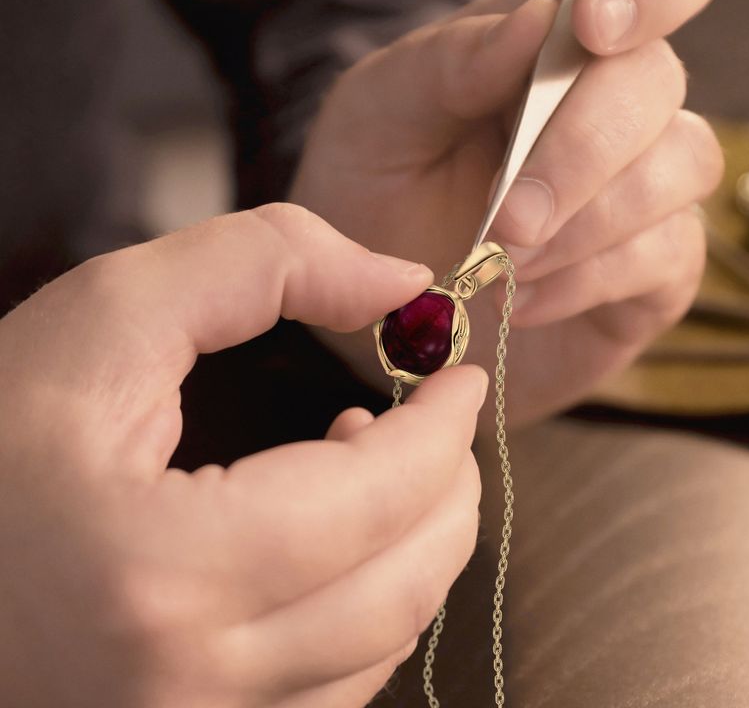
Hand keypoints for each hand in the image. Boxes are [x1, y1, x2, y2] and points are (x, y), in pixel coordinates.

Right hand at [0, 204, 487, 707]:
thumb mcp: (106, 318)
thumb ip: (262, 265)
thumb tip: (396, 282)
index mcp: (159, 572)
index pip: (372, 499)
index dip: (439, 429)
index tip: (459, 380)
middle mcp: (185, 687)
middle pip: (398, 588)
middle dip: (447, 487)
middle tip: (441, 421)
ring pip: (381, 644)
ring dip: (414, 542)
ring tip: (380, 465)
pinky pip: (336, 685)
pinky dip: (370, 603)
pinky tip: (335, 542)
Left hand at [290, 0, 723, 425]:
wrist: (379, 295)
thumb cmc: (379, 187)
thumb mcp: (382, 114)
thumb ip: (450, 61)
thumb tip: (538, 21)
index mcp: (551, 44)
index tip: (590, 28)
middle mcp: (611, 107)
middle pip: (656, 83)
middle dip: (579, 150)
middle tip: (505, 218)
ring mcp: (641, 188)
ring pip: (683, 167)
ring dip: (586, 224)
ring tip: (501, 267)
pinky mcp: (651, 268)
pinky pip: (666, 257)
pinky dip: (586, 282)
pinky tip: (519, 301)